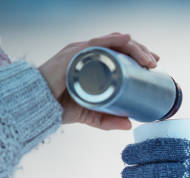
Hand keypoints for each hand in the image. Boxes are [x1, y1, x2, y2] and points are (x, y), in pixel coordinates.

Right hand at [38, 32, 159, 130]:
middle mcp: (87, 53)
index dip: (137, 54)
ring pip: (111, 43)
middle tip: (154, 63)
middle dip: (139, 51)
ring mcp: (80, 52)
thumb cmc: (59, 105)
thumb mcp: (90, 114)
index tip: (153, 63)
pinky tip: (127, 40)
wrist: (35, 107)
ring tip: (147, 59)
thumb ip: (107, 120)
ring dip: (132, 48)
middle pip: (118, 45)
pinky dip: (112, 40)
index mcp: (92, 62)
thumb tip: (129, 125)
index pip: (118, 52)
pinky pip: (95, 44)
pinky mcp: (72, 55)